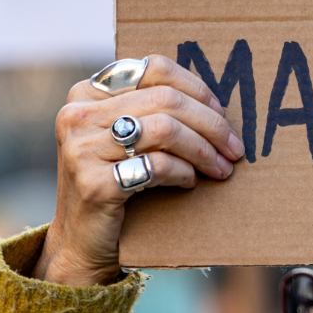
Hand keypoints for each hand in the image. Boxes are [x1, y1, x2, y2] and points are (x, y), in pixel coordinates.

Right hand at [35, 54, 244, 286]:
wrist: (80, 244)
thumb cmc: (114, 183)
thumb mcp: (123, 137)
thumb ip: (151, 110)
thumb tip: (216, 104)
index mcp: (87, 93)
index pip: (154, 68)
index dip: (196, 88)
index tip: (221, 112)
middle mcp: (78, 115)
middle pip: (166, 100)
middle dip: (211, 124)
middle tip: (234, 147)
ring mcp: (82, 149)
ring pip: (166, 130)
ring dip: (204, 150)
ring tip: (221, 166)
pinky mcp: (94, 183)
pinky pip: (157, 165)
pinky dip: (183, 172)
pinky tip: (190, 181)